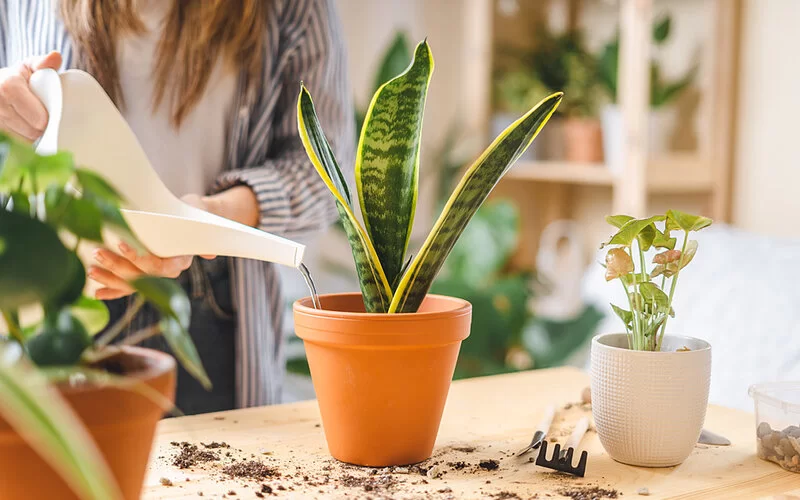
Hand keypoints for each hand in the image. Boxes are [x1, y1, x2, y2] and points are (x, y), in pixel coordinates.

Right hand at [0, 52, 61, 141]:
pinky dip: (19, 141)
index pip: (39, 119)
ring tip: (29, 124)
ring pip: (22, 142)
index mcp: (9, 86)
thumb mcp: (28, 67)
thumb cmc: (15, 78)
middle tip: (41, 120)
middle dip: (41, 130)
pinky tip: (20, 130)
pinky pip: (12, 145)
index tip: (47, 116)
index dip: (46, 121)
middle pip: (32, 132)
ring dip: (30, 137)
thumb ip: (43, 63)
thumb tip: (56, 57)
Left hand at [89, 194, 214, 299]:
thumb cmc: (192, 212)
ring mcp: (154, 274)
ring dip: (110, 278)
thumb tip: (210, 254)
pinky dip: (112, 290)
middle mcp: (167, 271)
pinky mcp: (143, 274)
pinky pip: (127, 287)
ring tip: (92, 269)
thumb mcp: (198, 214)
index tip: (122, 244)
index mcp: (180, 261)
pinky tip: (96, 293)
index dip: (139, 258)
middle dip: (117, 266)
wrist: (190, 217)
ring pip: (131, 282)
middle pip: (141, 275)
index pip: (159, 267)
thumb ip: (201, 231)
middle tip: (97, 252)